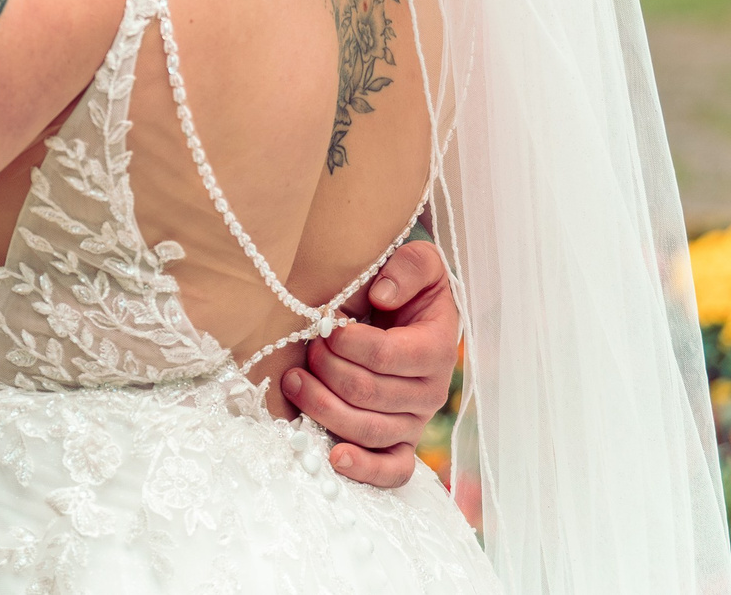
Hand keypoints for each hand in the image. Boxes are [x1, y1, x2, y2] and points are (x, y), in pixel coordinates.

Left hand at [282, 238, 457, 489]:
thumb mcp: (416, 261)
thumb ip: (408, 267)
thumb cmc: (404, 287)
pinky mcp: (400, 443)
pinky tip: (335, 458)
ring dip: (322, 406)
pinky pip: (392, 470)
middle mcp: (430, 392)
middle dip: (327, 368)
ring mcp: (414, 421)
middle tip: (307, 346)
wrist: (406, 313)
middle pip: (367, 393)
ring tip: (294, 380)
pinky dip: (364, 469)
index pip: (386, 356)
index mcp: (436, 348)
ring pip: (368, 430)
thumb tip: (381, 297)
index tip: (324, 323)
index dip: (347, 343)